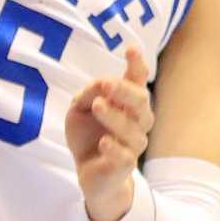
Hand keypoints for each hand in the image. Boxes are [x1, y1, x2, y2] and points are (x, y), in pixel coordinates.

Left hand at [66, 44, 153, 220]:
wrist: (89, 172)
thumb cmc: (88, 134)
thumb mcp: (79, 108)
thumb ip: (88, 93)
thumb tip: (99, 86)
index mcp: (125, 102)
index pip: (136, 80)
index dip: (136, 64)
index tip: (131, 48)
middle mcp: (136, 121)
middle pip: (141, 103)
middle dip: (125, 91)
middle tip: (106, 83)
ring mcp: (133, 144)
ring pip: (133, 130)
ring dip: (115, 116)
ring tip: (97, 106)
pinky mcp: (124, 165)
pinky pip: (125, 157)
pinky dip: (115, 148)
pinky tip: (104, 142)